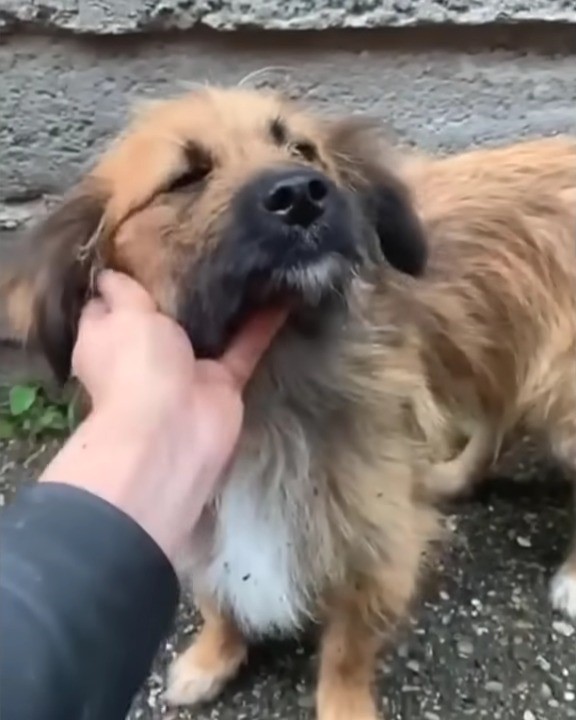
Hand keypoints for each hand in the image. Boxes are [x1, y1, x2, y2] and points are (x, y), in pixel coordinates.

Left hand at [41, 270, 286, 559]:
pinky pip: (245, 347)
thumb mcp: (122, 314)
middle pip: (163, 313)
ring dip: (225, 302)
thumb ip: (121, 290)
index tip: (146, 243)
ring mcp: (186, 368)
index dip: (125, 275)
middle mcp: (144, 353)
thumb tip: (109, 273)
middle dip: (180, 282)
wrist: (172, 429)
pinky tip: (283, 294)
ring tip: (246, 258)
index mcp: (108, 338)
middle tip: (203, 241)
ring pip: (208, 329)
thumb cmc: (136, 365)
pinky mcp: (222, 382)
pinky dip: (263, 325)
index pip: (110, 302)